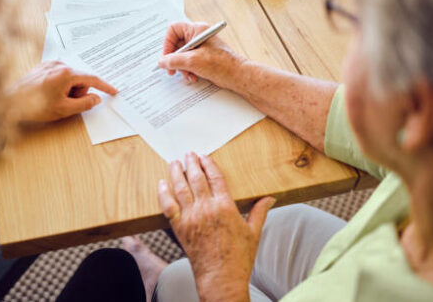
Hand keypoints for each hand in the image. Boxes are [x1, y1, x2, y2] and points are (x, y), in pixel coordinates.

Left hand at [7, 61, 116, 122]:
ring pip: (70, 78)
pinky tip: (49, 94)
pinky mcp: (43, 67)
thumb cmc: (34, 106)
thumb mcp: (64, 109)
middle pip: (80, 79)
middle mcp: (59, 64)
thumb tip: (96, 98)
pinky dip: (60, 86)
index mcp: (66, 73)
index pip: (92, 79)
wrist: (9, 102)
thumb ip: (85, 103)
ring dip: (68, 90)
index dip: (104, 87)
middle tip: (66, 103)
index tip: (114, 91)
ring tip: (54, 99)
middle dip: (78, 92)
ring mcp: (50, 64)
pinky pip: (60, 76)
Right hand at [158, 22, 247, 91]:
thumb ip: (174, 60)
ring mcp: (201, 47)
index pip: (173, 30)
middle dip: (174, 59)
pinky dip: (188, 70)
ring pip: (182, 55)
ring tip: (188, 75)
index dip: (167, 43)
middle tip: (172, 70)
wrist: (237, 76)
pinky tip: (193, 76)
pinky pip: (189, 62)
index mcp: (197, 30)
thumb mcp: (192, 61)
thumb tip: (162, 62)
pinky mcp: (203, 58)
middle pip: (176, 44)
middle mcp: (198, 36)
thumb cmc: (221, 64)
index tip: (167, 57)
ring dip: (182, 67)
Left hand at [158, 152, 275, 301]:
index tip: (204, 156)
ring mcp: (191, 217)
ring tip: (175, 162)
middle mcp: (206, 208)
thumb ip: (260, 211)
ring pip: (181, 188)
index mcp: (225, 207)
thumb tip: (270, 198)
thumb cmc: (239, 257)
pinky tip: (162, 183)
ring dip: (177, 173)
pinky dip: (164, 193)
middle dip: (192, 163)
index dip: (209, 164)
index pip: (215, 177)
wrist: (220, 278)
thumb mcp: (254, 233)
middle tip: (188, 154)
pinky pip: (168, 205)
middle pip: (196, 178)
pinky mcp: (179, 227)